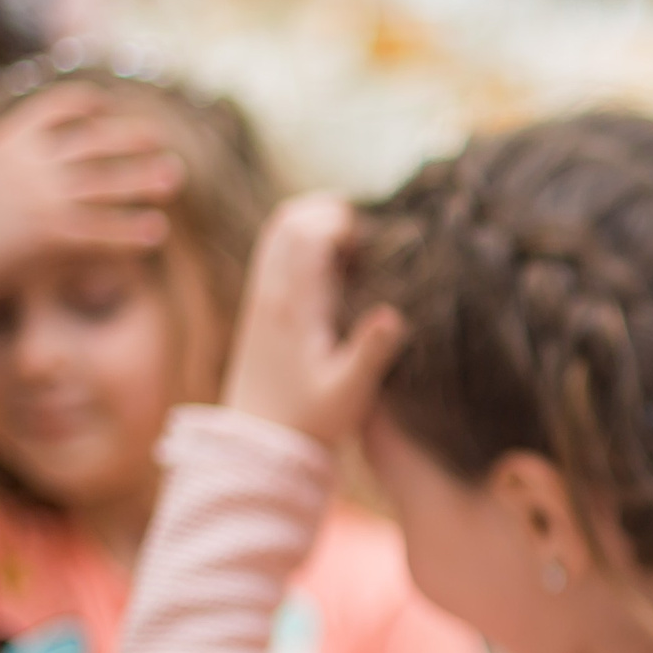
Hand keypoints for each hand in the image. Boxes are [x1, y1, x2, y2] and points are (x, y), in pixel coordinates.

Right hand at [0, 87, 182, 296]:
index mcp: (8, 144)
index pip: (52, 109)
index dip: (81, 103)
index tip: (107, 105)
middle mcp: (29, 166)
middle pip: (91, 143)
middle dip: (128, 138)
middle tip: (161, 137)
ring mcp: (42, 200)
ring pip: (104, 186)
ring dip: (142, 180)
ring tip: (174, 177)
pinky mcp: (52, 235)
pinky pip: (102, 230)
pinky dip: (131, 231)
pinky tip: (158, 231)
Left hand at [223, 194, 409, 448]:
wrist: (259, 441)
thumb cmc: (311, 419)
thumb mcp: (349, 392)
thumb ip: (371, 351)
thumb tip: (393, 313)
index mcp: (293, 306)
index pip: (309, 233)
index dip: (345, 221)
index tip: (378, 239)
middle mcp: (271, 292)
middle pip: (290, 219)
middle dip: (331, 212)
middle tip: (370, 233)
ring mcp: (261, 296)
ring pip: (278, 231)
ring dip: (315, 223)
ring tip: (355, 242)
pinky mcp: (260, 306)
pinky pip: (275, 252)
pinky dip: (303, 242)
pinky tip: (334, 265)